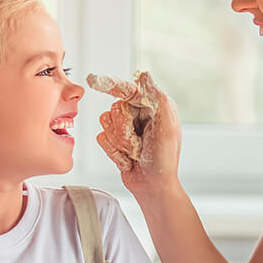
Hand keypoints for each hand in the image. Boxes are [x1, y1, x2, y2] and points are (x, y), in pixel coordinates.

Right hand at [88, 72, 180, 196]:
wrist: (152, 187)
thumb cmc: (163, 161)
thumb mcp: (167, 128)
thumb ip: (158, 99)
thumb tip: (144, 75)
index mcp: (154, 107)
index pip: (129, 90)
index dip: (111, 84)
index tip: (94, 80)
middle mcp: (139, 114)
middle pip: (115, 108)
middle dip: (125, 130)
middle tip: (139, 144)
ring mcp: (126, 128)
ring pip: (106, 123)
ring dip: (120, 143)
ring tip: (135, 153)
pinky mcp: (115, 141)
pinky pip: (102, 138)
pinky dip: (115, 152)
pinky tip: (128, 160)